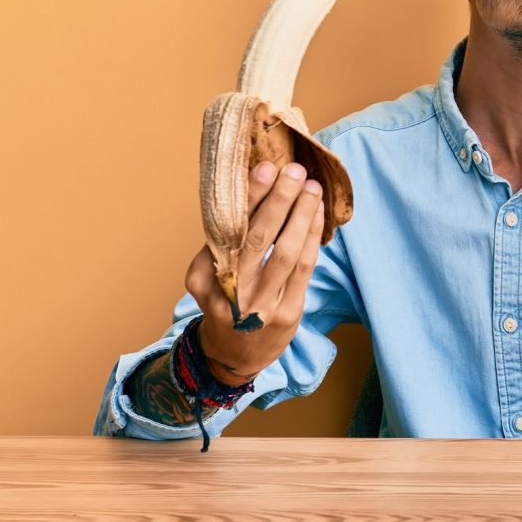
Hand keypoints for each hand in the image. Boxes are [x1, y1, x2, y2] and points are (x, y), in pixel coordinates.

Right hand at [183, 161, 325, 384]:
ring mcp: (259, 308)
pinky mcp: (288, 314)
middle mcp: (229, 294)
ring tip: (312, 188)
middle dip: (280, 200)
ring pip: (286, 253)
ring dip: (302, 216)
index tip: (265, 168)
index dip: (250, 197)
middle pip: (257, 239)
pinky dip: (312, 238)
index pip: (229, 230)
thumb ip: (228, 240)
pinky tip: (317, 215)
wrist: (234, 354)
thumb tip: (258, 187)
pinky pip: (304, 269)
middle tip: (295, 171)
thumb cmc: (226, 300)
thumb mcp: (213, 274)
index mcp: (204, 277)